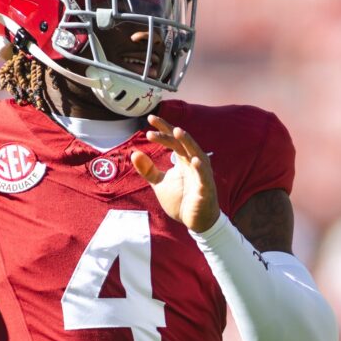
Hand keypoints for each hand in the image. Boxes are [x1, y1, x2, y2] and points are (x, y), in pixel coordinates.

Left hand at [131, 115, 219, 232]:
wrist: (195, 221)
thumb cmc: (181, 200)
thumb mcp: (159, 183)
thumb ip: (148, 169)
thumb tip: (134, 153)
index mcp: (183, 160)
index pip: (172, 140)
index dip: (163, 129)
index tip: (150, 119)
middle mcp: (193, 163)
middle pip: (182, 143)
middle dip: (170, 131)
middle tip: (154, 123)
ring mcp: (201, 174)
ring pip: (196, 154)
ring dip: (187, 143)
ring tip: (177, 131)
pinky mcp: (206, 188)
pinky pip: (204, 176)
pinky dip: (200, 168)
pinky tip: (194, 160)